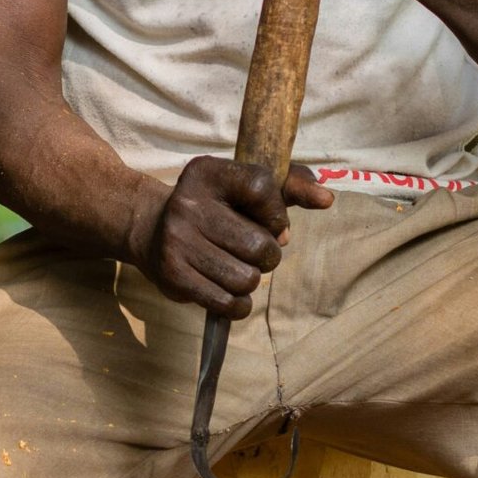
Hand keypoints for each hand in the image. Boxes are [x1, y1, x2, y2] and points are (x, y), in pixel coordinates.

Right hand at [129, 156, 332, 316]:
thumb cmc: (216, 207)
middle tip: (253, 252)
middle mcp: (187, 204)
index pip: (261, 187)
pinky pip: (228, 303)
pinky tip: (231, 291)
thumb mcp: (247, 187)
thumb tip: (326, 200)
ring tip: (237, 268)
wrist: (151, 228)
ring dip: (251, 280)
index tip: (272, 223)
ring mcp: (177, 242)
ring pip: (246, 278)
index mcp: (208, 173)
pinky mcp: (173, 276)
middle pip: (259, 244)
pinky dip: (239, 304)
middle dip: (267, 255)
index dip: (276, 213)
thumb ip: (291, 187)